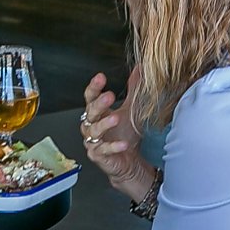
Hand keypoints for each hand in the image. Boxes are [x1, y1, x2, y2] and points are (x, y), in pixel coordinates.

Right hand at [80, 70, 153, 198]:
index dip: (94, 87)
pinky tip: (123, 143)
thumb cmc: (125, 134)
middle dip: (99, 104)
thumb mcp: (131, 109)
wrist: (127, 160)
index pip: (90, 97)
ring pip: (93, 130)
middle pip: (90, 112)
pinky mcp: (98, 156)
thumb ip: (133, 90)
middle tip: (109, 97)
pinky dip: (113, 146)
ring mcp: (92, 141)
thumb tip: (139, 69)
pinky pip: (103, 150)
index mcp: (97, 113)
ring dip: (104, 124)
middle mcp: (91, 125)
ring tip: (116, 118)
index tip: (101, 77)